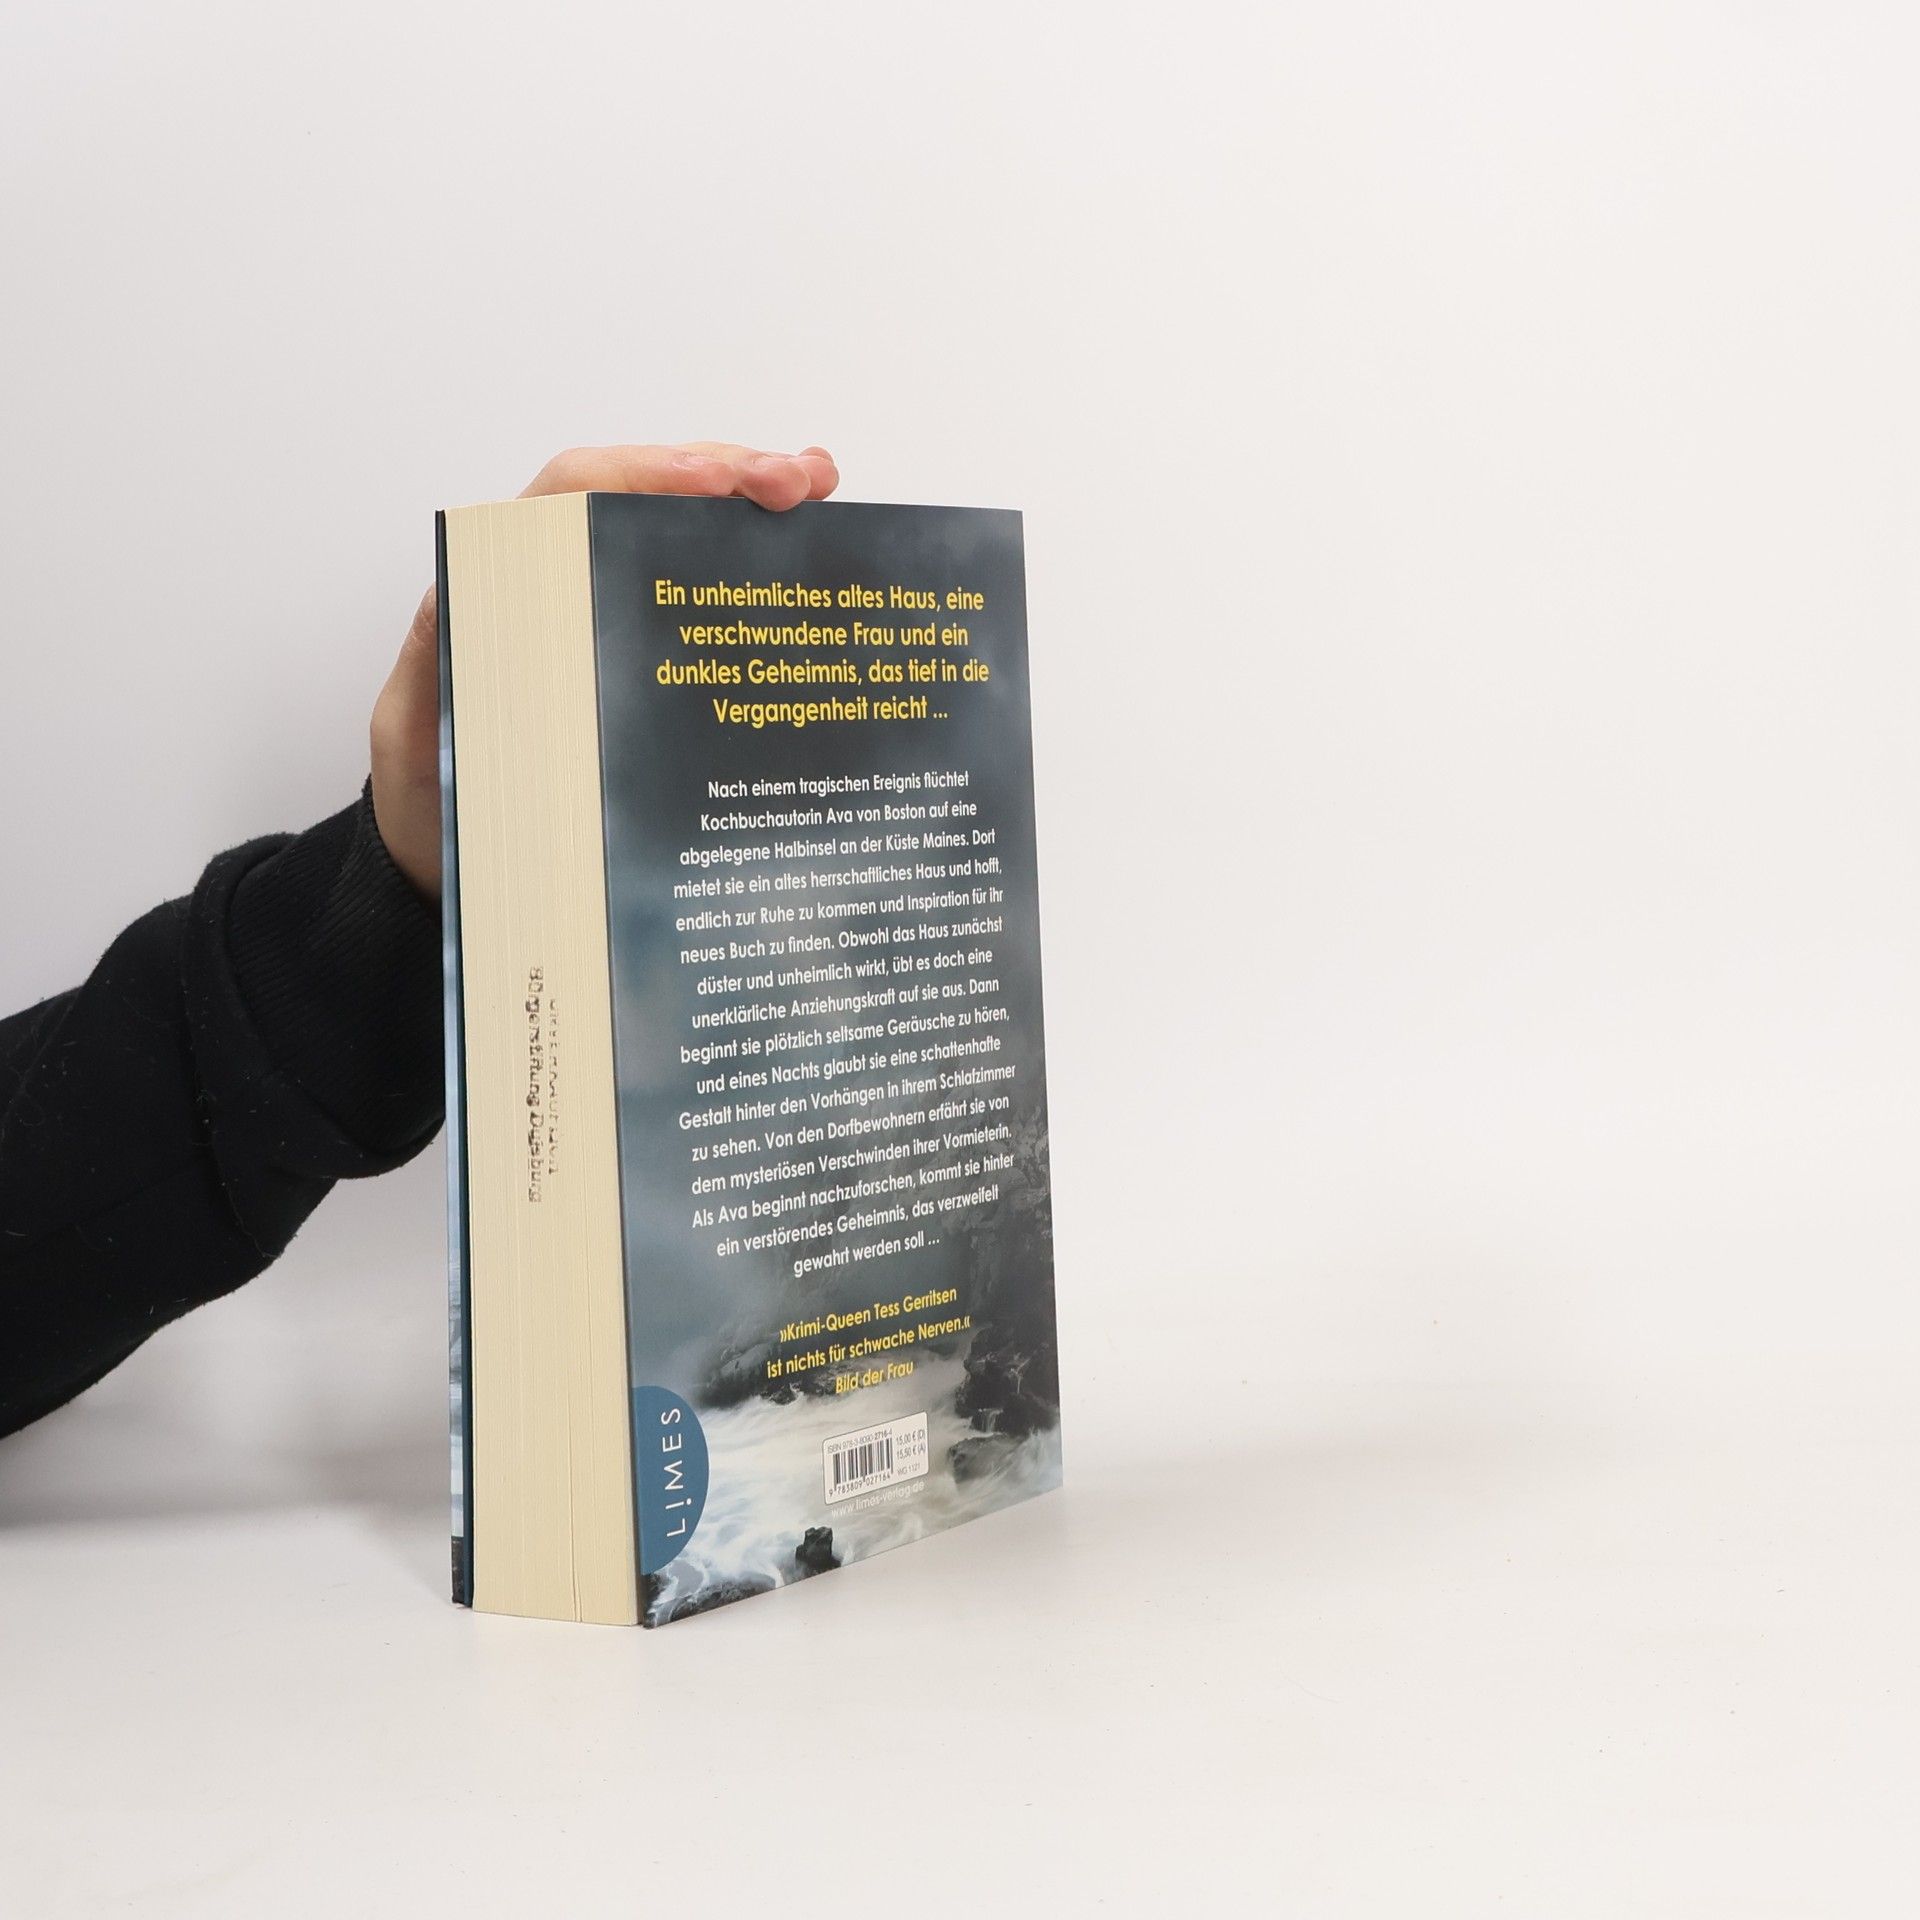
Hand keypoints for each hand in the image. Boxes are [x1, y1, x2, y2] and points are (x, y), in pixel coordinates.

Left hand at [370, 442, 839, 895]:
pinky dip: (750, 563)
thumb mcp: (414, 733)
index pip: (577, 491)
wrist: (447, 856)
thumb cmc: (431, 794)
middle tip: (805, 480)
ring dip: (751, 503)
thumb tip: (457, 601)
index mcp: (501, 583)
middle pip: (647, 493)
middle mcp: (556, 580)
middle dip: (729, 471)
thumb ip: (432, 669)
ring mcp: (602, 611)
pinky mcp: (634, 653)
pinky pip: (694, 591)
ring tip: (820, 487)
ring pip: (680, 530)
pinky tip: (804, 556)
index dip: (651, 473)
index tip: (719, 480)